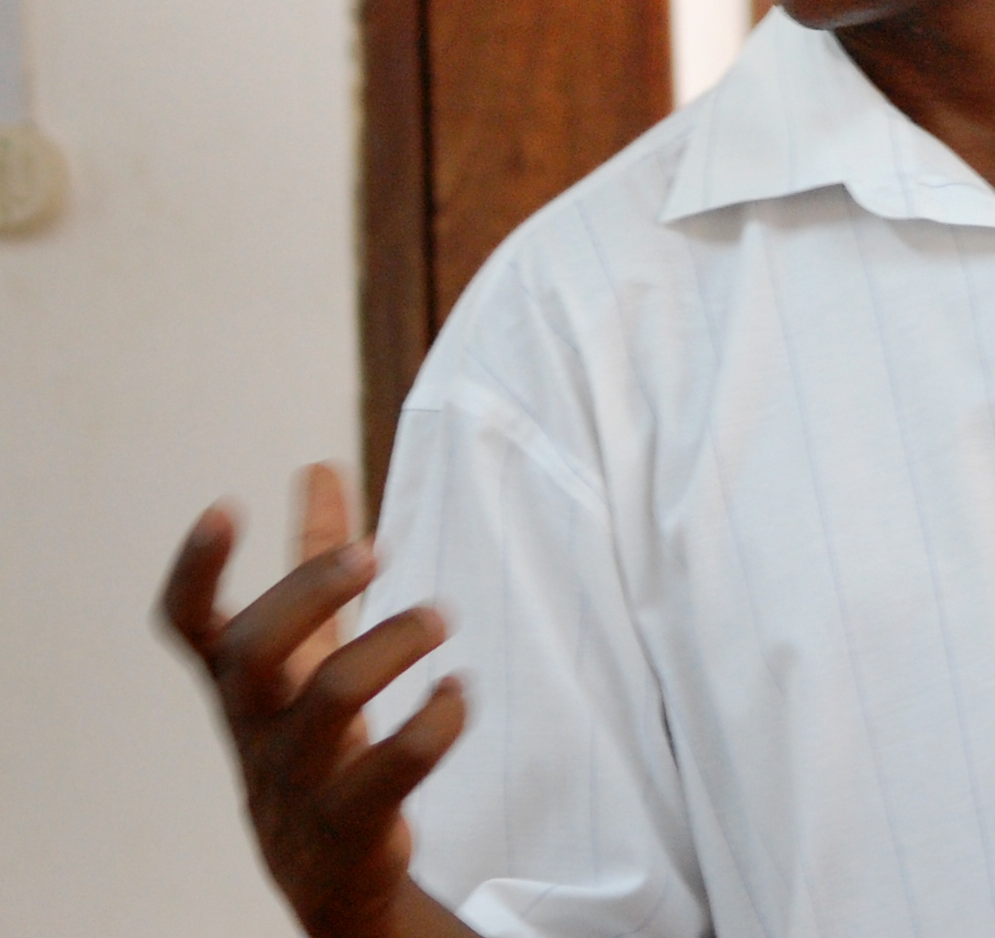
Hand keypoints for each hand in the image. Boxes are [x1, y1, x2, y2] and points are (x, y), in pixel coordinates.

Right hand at [159, 464, 468, 937]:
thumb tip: (320, 465)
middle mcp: (261, 727)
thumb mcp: (309, 647)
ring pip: (326, 704)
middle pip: (255, 651)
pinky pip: (391, 770)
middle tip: (373, 551)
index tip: (225, 507)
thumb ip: (315, 559)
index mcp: (245, 683)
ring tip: (441, 616)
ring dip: (391, 644)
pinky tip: (457, 691)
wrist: (328, 873)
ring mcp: (300, 780)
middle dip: (309, 590)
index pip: (191, 626)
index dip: (198, 570)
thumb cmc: (314, 738)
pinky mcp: (352, 825)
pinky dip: (435, 721)